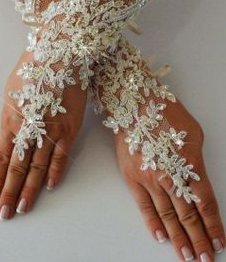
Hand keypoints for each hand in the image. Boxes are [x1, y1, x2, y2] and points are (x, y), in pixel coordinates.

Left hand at [0, 50, 86, 218]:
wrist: (61, 55)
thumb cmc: (36, 68)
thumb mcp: (13, 90)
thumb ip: (11, 115)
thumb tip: (11, 133)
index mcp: (11, 119)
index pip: (0, 157)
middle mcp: (29, 129)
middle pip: (17, 167)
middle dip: (9, 191)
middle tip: (5, 212)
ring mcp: (50, 130)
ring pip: (38, 166)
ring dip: (30, 188)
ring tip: (23, 207)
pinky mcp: (69, 128)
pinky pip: (61, 155)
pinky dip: (56, 172)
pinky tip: (50, 186)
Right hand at [115, 98, 224, 261]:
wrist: (136, 105)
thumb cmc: (166, 114)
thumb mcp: (195, 133)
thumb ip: (197, 161)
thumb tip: (196, 178)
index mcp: (190, 165)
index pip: (205, 204)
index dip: (212, 225)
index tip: (217, 241)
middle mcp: (170, 176)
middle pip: (187, 215)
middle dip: (197, 239)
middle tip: (203, 259)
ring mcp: (150, 178)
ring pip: (167, 215)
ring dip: (177, 237)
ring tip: (184, 255)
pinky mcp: (133, 177)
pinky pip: (144, 205)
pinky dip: (153, 222)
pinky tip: (160, 236)